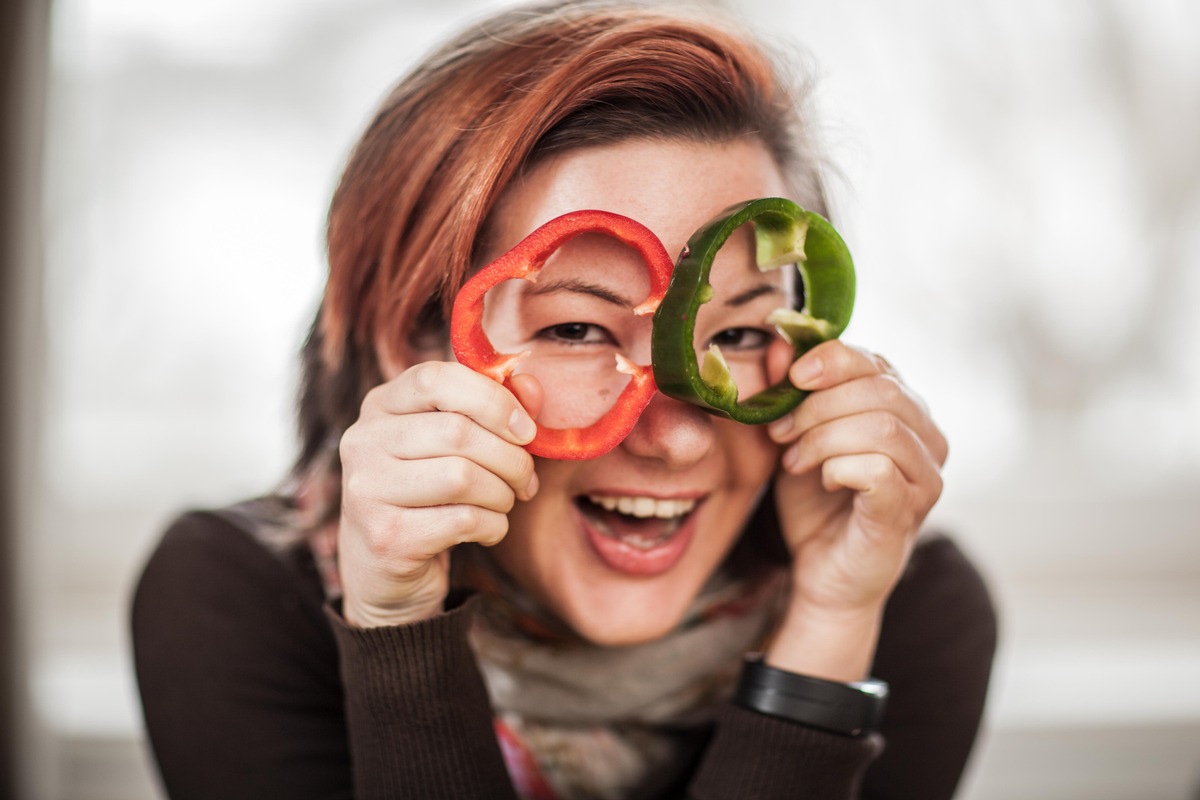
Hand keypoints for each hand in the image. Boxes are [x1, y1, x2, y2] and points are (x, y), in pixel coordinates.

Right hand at [337, 361, 539, 627]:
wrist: (384, 575)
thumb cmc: (428, 498)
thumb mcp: (454, 447)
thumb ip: (492, 409)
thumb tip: (531, 384)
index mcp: (380, 406)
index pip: (436, 378)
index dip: (492, 399)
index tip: (526, 430)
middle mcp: (363, 442)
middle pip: (458, 432)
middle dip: (511, 458)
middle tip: (525, 480)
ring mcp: (367, 490)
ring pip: (463, 477)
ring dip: (503, 494)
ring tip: (504, 503)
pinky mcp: (385, 536)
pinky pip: (463, 520)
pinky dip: (493, 526)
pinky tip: (487, 530)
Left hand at [763, 340, 947, 677]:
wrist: (818, 572)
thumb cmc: (813, 502)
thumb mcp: (793, 436)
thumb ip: (787, 392)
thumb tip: (777, 344)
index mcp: (902, 408)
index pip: (875, 362)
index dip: (830, 360)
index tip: (788, 378)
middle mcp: (926, 437)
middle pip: (880, 390)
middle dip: (818, 405)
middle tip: (780, 432)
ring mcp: (925, 477)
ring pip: (882, 427)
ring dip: (823, 438)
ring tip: (794, 460)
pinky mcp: (910, 512)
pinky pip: (880, 471)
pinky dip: (839, 468)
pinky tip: (822, 481)